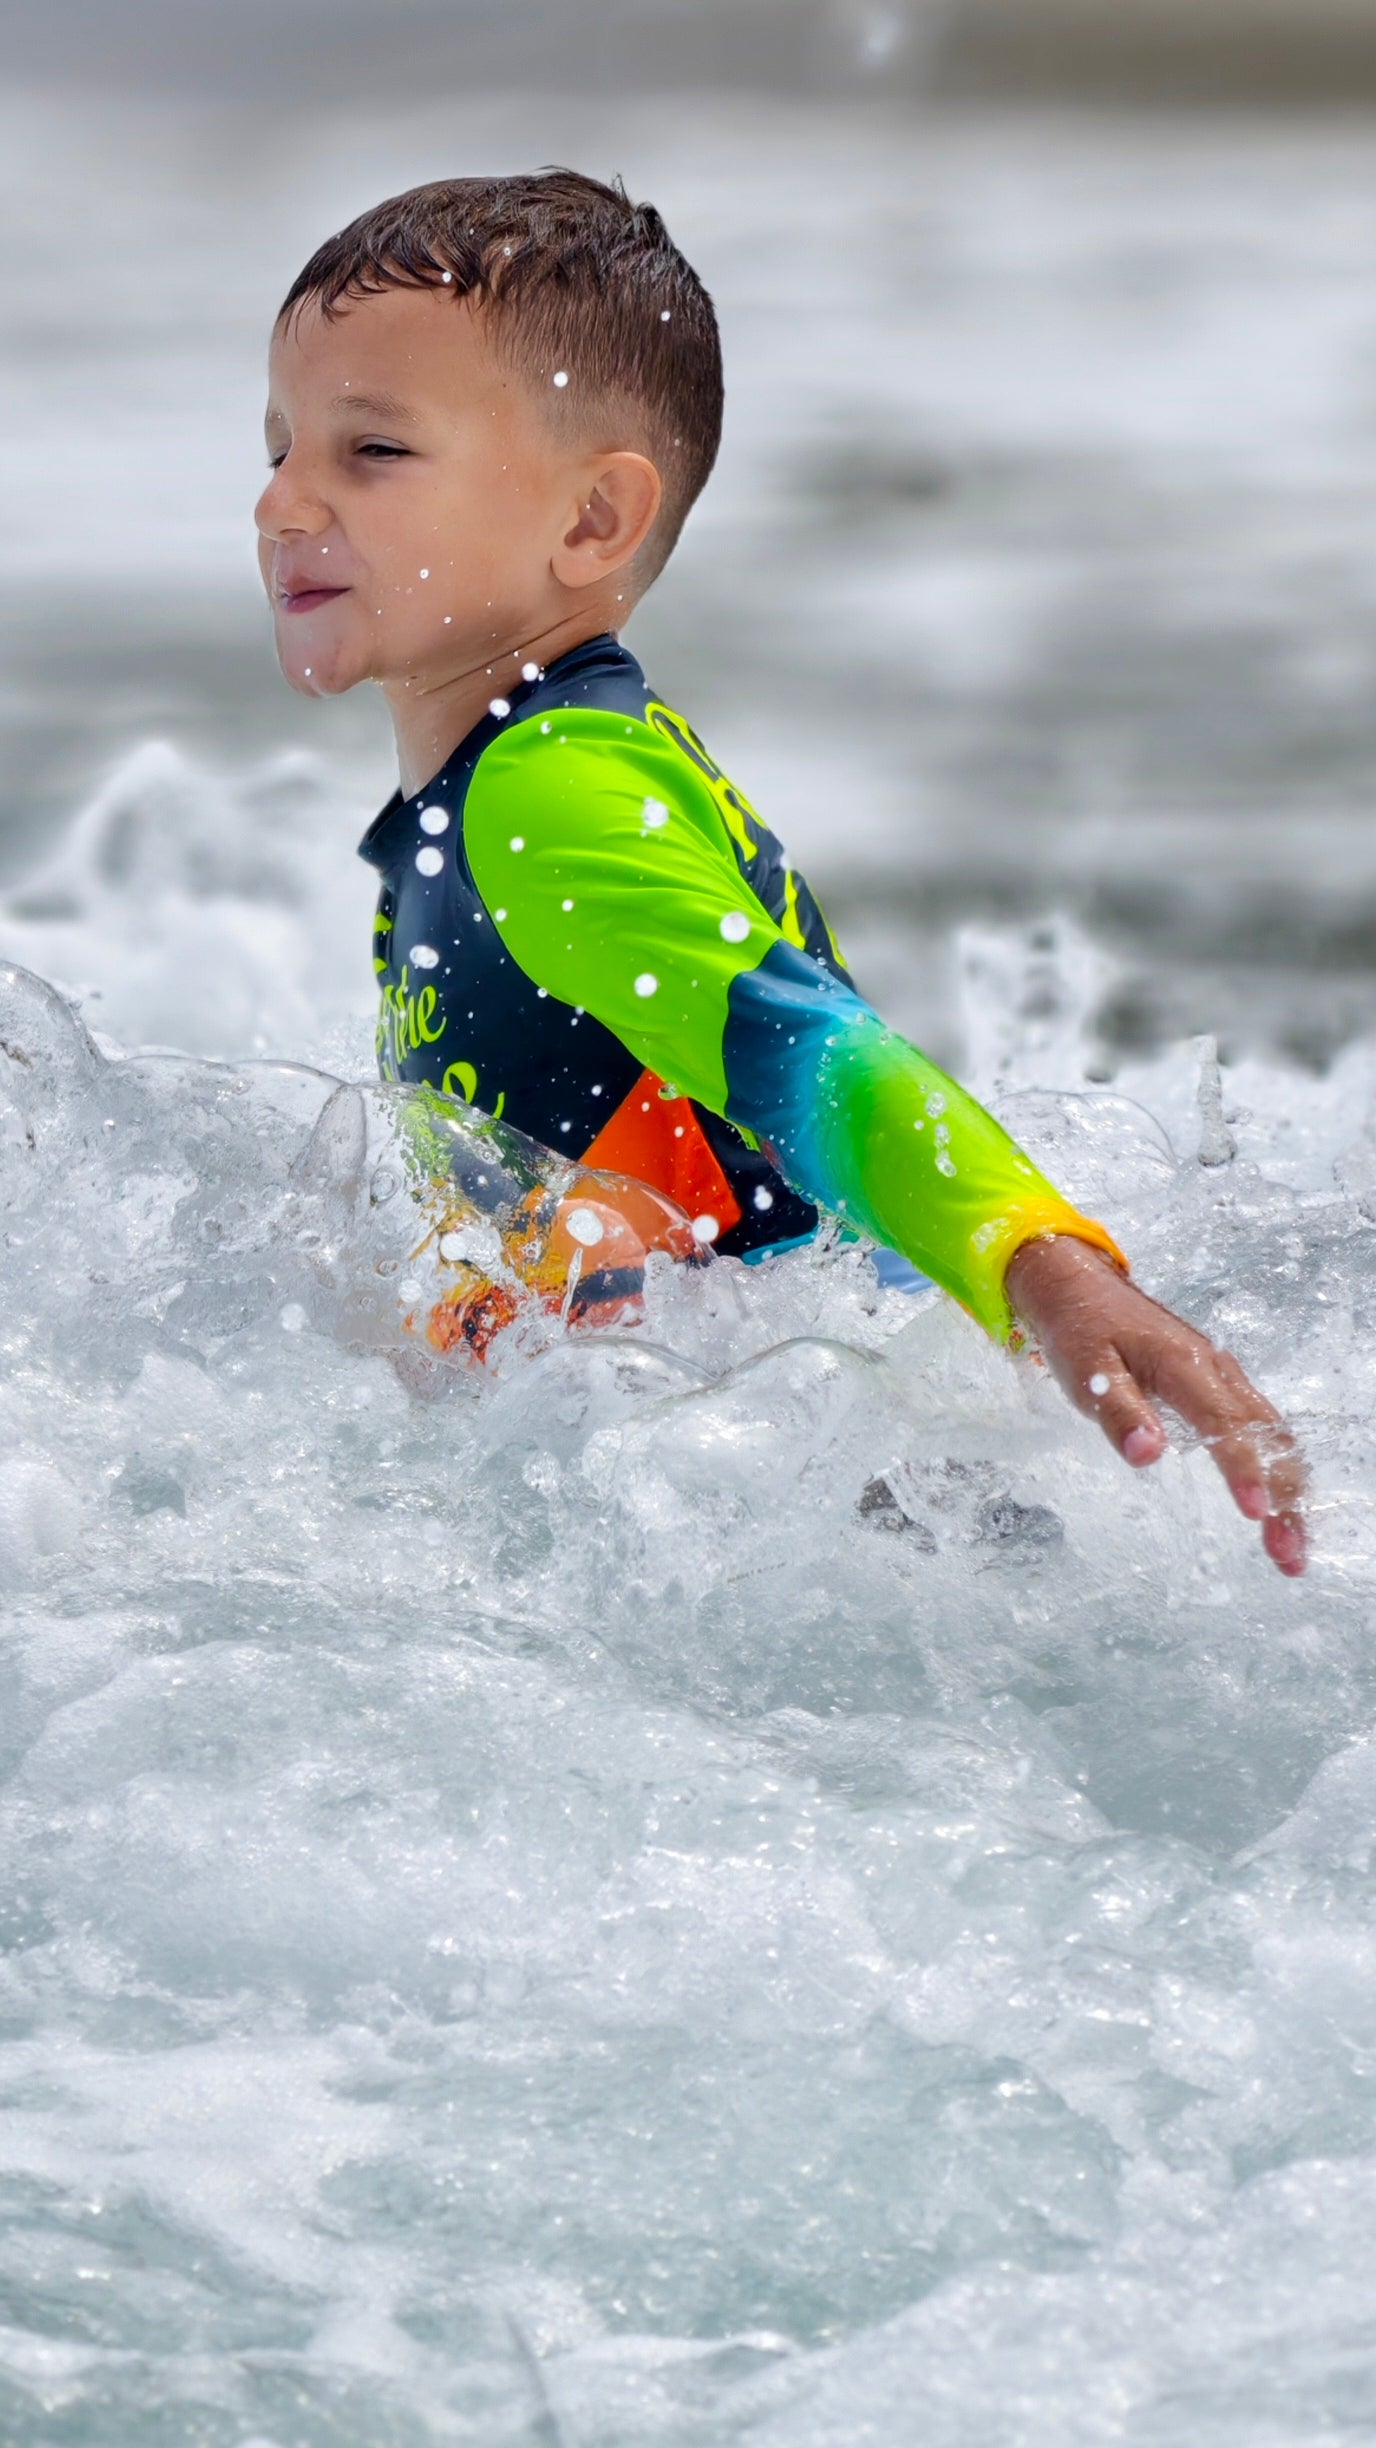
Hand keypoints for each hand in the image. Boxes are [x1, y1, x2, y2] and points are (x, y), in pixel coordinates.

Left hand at [1005, 1234, 1306, 1576]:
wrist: (1082, 1286)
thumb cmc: (1081, 1329)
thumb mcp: (1086, 1371)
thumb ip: (1118, 1412)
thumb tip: (1148, 1454)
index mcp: (1185, 1365)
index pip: (1225, 1424)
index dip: (1244, 1471)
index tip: (1256, 1514)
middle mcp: (1218, 1370)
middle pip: (1269, 1437)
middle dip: (1285, 1499)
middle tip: (1288, 1555)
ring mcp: (1224, 1376)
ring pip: (1274, 1435)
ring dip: (1289, 1491)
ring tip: (1291, 1546)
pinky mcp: (1221, 1385)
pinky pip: (1263, 1429)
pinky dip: (1279, 1469)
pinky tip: (1279, 1505)